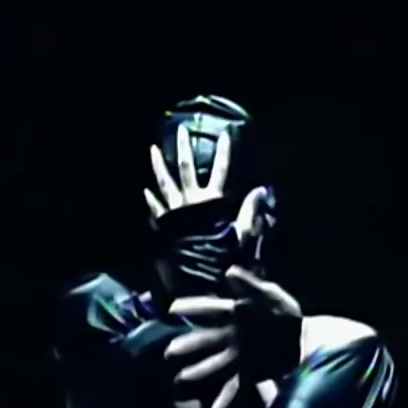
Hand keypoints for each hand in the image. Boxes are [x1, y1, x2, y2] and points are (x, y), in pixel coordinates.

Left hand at [143, 125, 274, 246]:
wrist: (195, 276)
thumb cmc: (220, 256)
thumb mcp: (240, 234)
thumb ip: (249, 211)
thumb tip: (261, 190)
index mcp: (211, 201)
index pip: (220, 170)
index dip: (223, 152)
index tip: (224, 135)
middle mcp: (190, 201)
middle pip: (185, 168)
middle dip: (183, 148)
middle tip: (181, 131)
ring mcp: (174, 211)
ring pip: (165, 183)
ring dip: (158, 165)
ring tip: (152, 149)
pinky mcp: (163, 224)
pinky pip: (155, 208)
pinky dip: (151, 199)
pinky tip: (146, 191)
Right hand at [163, 265, 303, 407]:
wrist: (303, 339)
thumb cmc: (286, 314)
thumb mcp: (271, 295)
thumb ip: (250, 285)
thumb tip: (229, 272)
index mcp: (234, 314)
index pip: (209, 309)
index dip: (191, 307)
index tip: (172, 308)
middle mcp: (230, 336)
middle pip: (204, 341)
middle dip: (188, 346)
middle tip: (169, 352)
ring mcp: (238, 356)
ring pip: (213, 365)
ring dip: (199, 372)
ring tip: (181, 380)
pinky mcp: (249, 373)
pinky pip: (234, 387)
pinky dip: (225, 400)